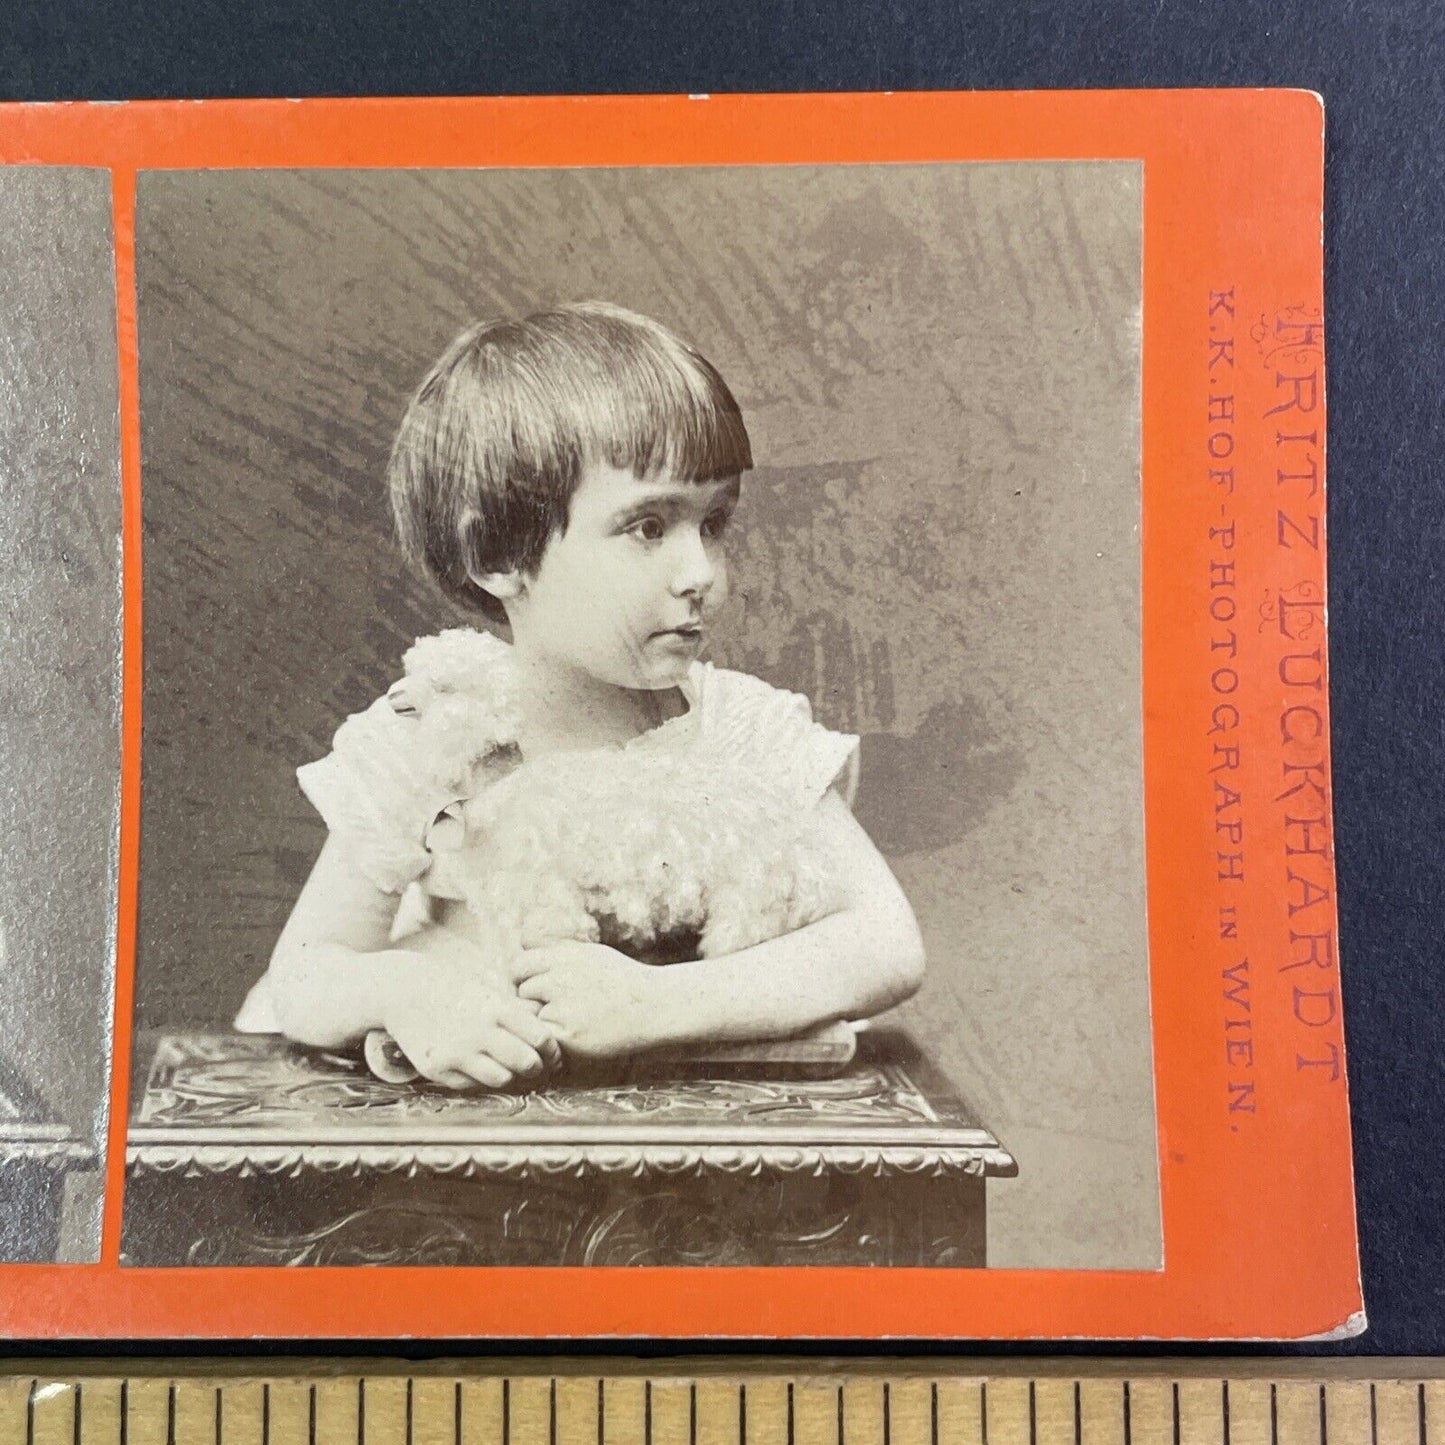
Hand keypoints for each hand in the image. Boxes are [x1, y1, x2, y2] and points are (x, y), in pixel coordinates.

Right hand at [382, 952, 561, 1089]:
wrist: (405, 991)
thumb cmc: (455, 991)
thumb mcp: (489, 994)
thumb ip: (518, 1015)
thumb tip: (550, 1043)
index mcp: (497, 1008)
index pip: (542, 1038)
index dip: (553, 1052)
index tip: (553, 1056)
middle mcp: (479, 1031)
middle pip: (527, 1063)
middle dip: (537, 1069)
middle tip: (537, 1069)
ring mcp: (457, 1052)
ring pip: (502, 1079)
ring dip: (510, 1077)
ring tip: (508, 1068)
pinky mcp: (438, 1068)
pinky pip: (472, 1085)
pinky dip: (480, 1079)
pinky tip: (477, 1066)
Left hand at [515, 940, 664, 1059]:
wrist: (655, 1005)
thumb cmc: (622, 980)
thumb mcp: (590, 954)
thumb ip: (558, 951)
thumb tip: (524, 942)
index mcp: (565, 956)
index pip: (520, 965)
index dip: (525, 977)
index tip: (537, 987)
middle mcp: (560, 979)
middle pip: (524, 991)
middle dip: (534, 1000)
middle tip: (557, 1007)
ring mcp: (563, 1007)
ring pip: (533, 1016)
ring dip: (545, 1019)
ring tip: (570, 1020)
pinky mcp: (569, 1034)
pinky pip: (546, 1037)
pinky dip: (556, 1038)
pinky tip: (576, 1033)